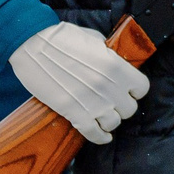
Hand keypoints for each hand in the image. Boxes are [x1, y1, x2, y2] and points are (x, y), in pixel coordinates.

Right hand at [11, 22, 147, 145]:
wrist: (32, 44)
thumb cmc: (61, 37)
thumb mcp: (93, 39)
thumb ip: (109, 53)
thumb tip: (116, 61)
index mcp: (115, 66)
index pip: (142, 88)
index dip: (135, 90)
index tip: (129, 90)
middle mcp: (108, 86)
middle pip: (129, 109)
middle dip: (122, 105)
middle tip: (113, 101)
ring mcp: (92, 102)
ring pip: (114, 123)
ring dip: (110, 119)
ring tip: (103, 114)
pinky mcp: (74, 113)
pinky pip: (95, 134)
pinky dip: (100, 137)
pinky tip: (102, 135)